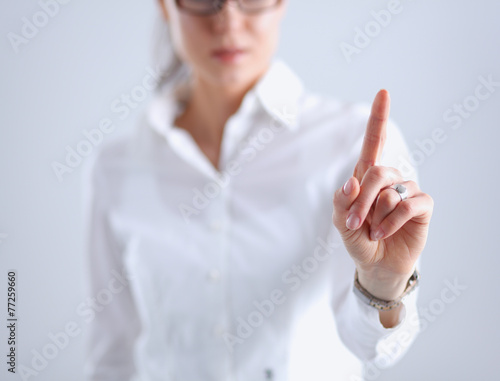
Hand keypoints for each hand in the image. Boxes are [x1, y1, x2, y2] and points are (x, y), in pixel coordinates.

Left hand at [332, 90, 433, 300]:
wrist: (376, 264)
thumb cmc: (358, 239)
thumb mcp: (341, 222)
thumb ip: (342, 202)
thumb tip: (351, 182)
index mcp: (367, 177)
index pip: (375, 142)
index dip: (379, 118)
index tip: (384, 92)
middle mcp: (390, 179)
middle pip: (378, 171)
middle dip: (362, 199)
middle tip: (353, 223)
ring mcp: (407, 192)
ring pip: (391, 191)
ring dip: (375, 216)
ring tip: (371, 232)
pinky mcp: (421, 207)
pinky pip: (408, 205)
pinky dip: (391, 221)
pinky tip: (383, 233)